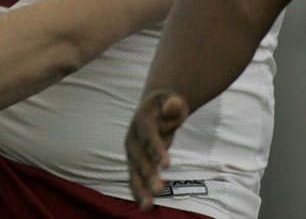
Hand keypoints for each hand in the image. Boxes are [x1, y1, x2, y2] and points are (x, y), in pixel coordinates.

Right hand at [125, 90, 189, 211]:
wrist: (154, 108)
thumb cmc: (166, 105)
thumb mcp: (172, 99)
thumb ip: (173, 104)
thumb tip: (172, 105)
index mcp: (141, 120)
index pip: (149, 137)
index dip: (157, 150)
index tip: (167, 165)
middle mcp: (133, 138)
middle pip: (140, 157)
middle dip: (148, 173)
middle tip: (159, 189)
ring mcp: (132, 151)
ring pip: (134, 171)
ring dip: (140, 188)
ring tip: (148, 206)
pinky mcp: (135, 162)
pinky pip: (135, 178)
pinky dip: (139, 192)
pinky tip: (146, 206)